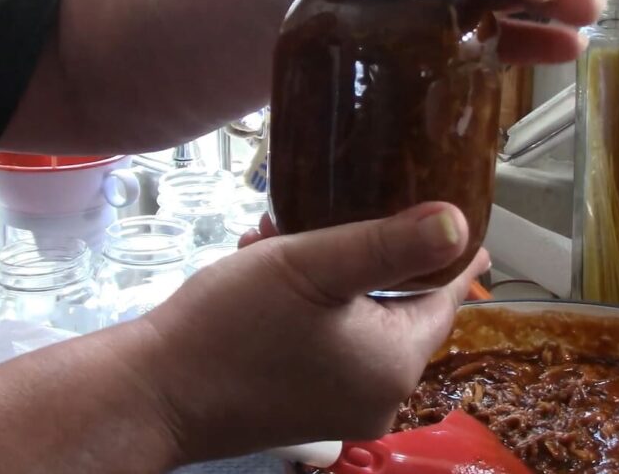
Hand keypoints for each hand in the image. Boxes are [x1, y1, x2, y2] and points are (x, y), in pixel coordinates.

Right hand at [139, 202, 490, 462]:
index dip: (451, 255)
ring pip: (356, 322)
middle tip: (344, 207)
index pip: (443, 298)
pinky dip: (309, 308)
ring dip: (329, 275)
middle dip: (369, 256)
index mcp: (393, 364)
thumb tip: (458, 223)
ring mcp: (340, 409)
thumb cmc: (232, 325)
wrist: (153, 394)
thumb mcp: (313, 266)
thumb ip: (388, 242)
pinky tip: (267, 271)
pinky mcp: (306, 411)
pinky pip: (327, 346)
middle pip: (398, 309)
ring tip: (283, 233)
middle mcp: (378, 397)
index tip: (465, 221)